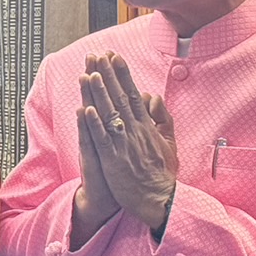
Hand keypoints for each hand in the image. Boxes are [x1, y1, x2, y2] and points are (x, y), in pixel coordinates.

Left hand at [84, 51, 176, 229]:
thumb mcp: (169, 143)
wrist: (159, 200)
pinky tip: (87, 108)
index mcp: (147, 127)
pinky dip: (95, 123)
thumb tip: (153, 98)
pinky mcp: (112, 160)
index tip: (114, 56)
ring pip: (109, 114)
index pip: (133, 94)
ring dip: (99, 93)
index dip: (123, 74)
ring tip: (90, 73)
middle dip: (108, 75)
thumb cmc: (161, 173)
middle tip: (98, 54)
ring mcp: (123, 145)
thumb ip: (162, 119)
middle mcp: (135, 132)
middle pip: (119, 98)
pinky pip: (102, 139)